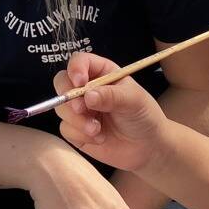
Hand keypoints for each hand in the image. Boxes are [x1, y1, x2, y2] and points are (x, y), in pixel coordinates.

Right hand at [54, 52, 168, 173]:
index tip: (80, 82)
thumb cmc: (144, 116)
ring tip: (97, 130)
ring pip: (61, 108)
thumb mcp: (133, 101)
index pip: (80, 62)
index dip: (76, 69)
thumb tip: (88, 95)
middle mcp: (87, 89)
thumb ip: (111, 96)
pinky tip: (99, 139)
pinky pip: (66, 129)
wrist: (147, 147)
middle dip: (67, 96)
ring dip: (78, 121)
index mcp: (101, 73)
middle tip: (80, 109)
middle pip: (62, 82)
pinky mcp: (76, 130)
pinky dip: (80, 135)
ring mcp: (80, 110)